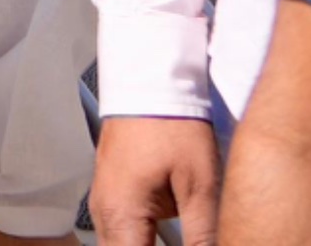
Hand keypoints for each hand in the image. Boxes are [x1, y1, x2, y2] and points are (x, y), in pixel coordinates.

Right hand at [90, 113, 218, 245]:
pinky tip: (173, 243)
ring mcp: (104, 205)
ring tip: (189, 238)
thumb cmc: (171, 124)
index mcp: (121, 214)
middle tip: (193, 242)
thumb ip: (206, 237)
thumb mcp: (201, 187)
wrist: (151, 82)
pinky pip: (123, 238)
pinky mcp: (112, 197)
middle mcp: (104, 213)